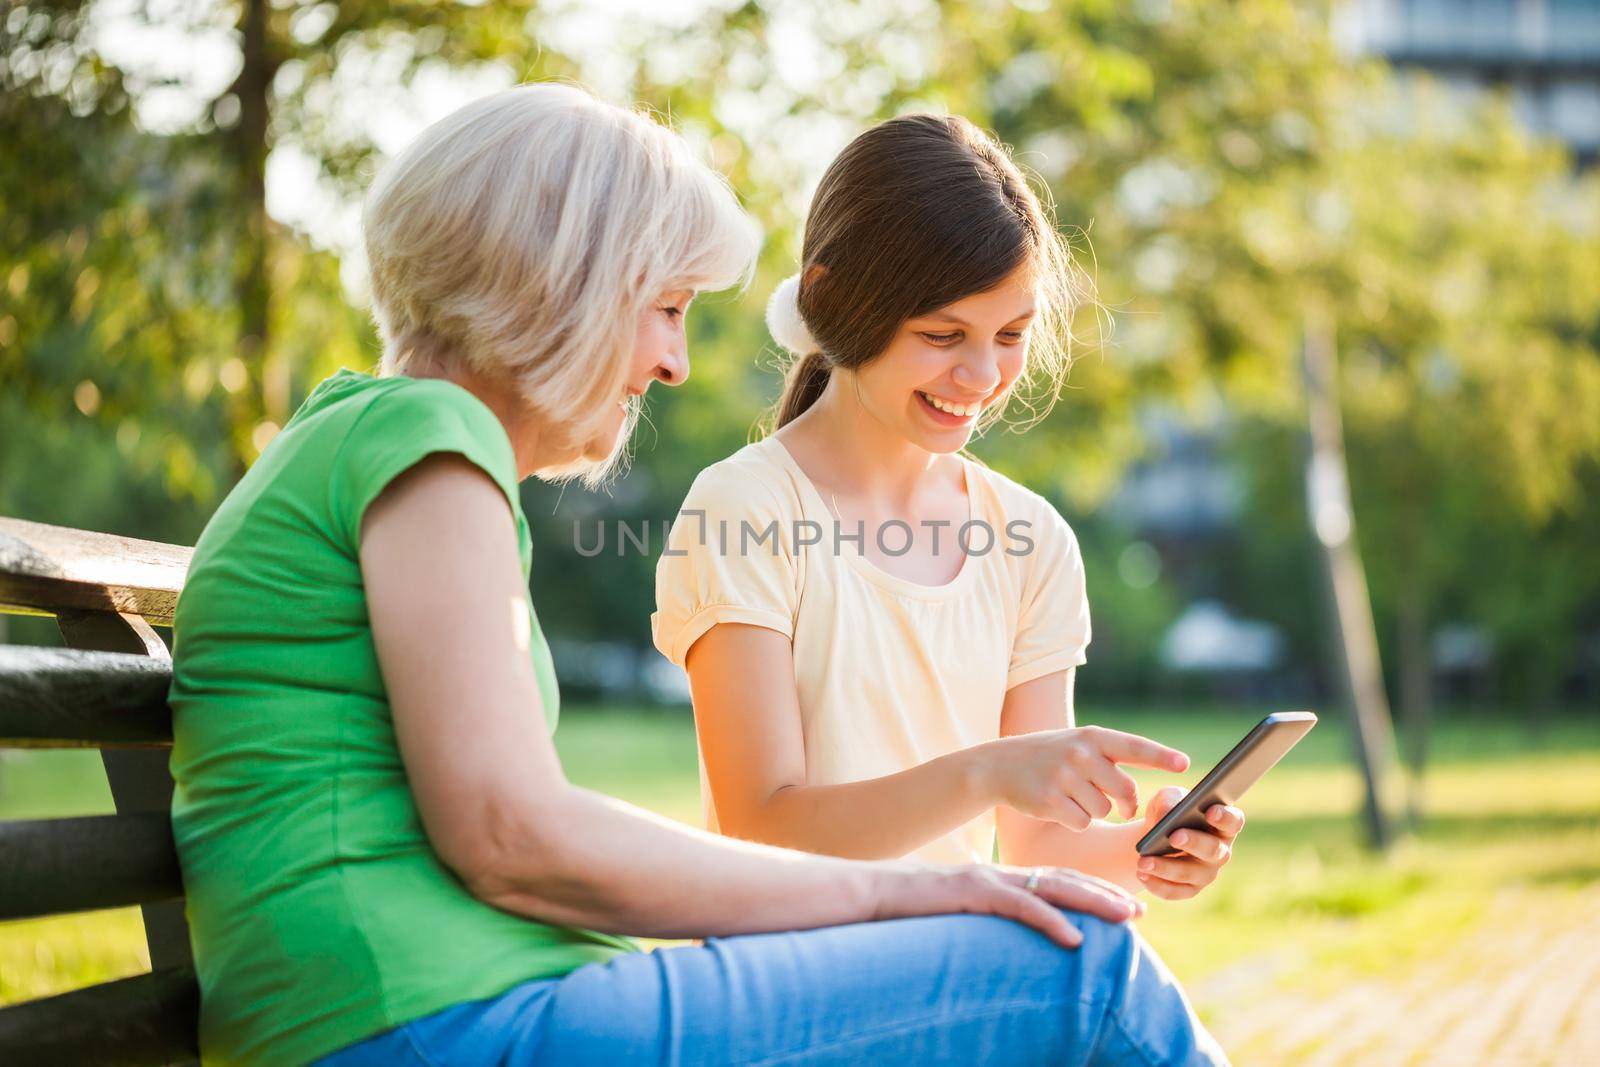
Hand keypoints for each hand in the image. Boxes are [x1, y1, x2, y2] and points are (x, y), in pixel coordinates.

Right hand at [874, 862, 1146, 949]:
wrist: (871, 892)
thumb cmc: (909, 907)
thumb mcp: (957, 912)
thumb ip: (986, 918)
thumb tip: (1009, 938)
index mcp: (998, 879)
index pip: (1054, 881)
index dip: (1092, 892)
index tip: (1124, 905)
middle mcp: (999, 875)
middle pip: (1063, 881)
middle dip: (1105, 895)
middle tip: (1140, 910)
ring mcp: (987, 881)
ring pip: (1052, 889)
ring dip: (1092, 903)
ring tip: (1125, 917)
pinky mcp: (973, 893)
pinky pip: (1019, 909)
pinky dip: (1050, 922)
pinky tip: (1074, 939)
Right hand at [985, 726, 1189, 830]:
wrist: (999, 766)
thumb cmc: (1048, 756)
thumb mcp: (1077, 745)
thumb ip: (1108, 759)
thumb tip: (1138, 795)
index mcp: (1092, 736)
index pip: (1134, 746)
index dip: (1161, 756)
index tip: (1183, 764)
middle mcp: (1080, 754)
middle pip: (1126, 791)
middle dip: (1127, 803)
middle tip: (1123, 806)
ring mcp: (1064, 777)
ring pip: (1104, 810)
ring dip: (1094, 810)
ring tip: (1071, 796)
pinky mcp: (1051, 801)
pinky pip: (1083, 823)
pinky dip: (1076, 821)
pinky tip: (1058, 807)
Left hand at [1134, 786, 1244, 899]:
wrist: (1154, 835)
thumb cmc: (1169, 811)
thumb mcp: (1167, 798)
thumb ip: (1170, 800)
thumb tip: (1167, 813)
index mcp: (1222, 826)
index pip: (1233, 822)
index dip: (1225, 817)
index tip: (1210, 811)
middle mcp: (1220, 851)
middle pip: (1213, 850)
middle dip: (1194, 843)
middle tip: (1173, 837)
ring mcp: (1206, 872)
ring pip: (1190, 873)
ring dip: (1166, 868)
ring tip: (1143, 861)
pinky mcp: (1190, 889)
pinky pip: (1176, 891)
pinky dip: (1158, 885)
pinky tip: (1141, 875)